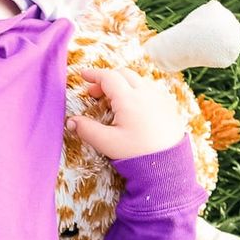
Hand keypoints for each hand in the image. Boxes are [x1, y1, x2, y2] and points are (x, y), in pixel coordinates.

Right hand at [67, 67, 187, 160]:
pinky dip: (136, 90)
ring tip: (112, 101)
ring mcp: (159, 97)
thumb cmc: (138, 154)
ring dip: (122, 84)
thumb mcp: (107, 143)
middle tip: (94, 93)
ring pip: (138, 80)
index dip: (93, 74)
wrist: (169, 165)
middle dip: (106, 79)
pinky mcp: (168, 106)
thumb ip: (87, 130)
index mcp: (129, 98)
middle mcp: (145, 93)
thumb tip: (70, 121)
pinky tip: (132, 107)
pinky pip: (150, 89)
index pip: (108, 77)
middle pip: (123, 74)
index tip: (82, 75)